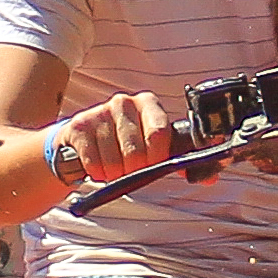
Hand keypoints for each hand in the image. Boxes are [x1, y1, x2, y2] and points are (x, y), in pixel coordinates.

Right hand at [52, 91, 180, 187]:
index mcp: (148, 103)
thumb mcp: (148, 142)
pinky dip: (97, 172)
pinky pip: (93, 163)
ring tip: (113, 168)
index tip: (152, 168)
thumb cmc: (124, 142)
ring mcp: (99, 112)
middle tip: (129, 172)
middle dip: (134, 171)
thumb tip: (198, 173)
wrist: (82, 139)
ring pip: (114, 162)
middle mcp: (124, 102)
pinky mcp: (79, 126)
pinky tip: (98, 166)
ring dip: (114, 174)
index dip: (157, 158)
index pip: (159, 133)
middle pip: (136, 152)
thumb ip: (170, 153)